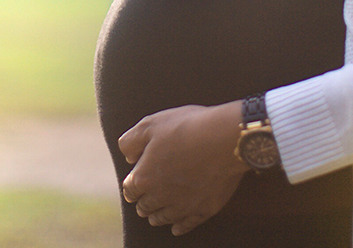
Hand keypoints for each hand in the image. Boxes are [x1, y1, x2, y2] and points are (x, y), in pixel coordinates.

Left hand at [118, 103, 248, 235]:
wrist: (224, 139)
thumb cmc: (185, 127)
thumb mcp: (149, 125)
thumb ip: (130, 142)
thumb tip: (129, 157)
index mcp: (144, 177)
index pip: (130, 189)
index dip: (130, 187)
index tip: (132, 187)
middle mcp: (161, 196)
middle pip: (145, 206)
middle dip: (143, 204)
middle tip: (143, 204)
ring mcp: (183, 205)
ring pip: (163, 218)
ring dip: (157, 217)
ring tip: (155, 217)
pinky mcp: (204, 209)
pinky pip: (187, 225)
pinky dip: (179, 227)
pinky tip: (176, 228)